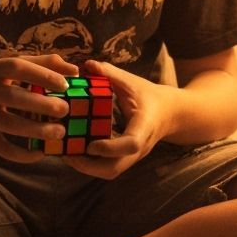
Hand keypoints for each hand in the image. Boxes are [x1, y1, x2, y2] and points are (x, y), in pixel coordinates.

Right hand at [0, 54, 76, 162]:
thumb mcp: (5, 67)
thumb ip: (40, 64)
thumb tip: (74, 71)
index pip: (17, 67)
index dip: (42, 75)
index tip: (65, 84)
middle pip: (13, 97)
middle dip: (42, 104)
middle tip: (65, 109)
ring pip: (10, 125)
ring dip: (37, 131)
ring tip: (60, 133)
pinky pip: (2, 148)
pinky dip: (22, 154)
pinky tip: (40, 153)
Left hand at [64, 60, 169, 178]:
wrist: (170, 113)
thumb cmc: (150, 96)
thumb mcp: (132, 82)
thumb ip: (111, 74)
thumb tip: (88, 64)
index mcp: (144, 126)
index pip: (131, 144)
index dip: (110, 148)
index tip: (90, 145)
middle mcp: (139, 147)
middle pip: (116, 168)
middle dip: (89, 166)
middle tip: (67, 155)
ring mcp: (133, 156)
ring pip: (111, 172)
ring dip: (88, 168)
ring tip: (66, 155)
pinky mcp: (126, 158)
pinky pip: (109, 167)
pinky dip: (91, 164)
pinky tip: (75, 152)